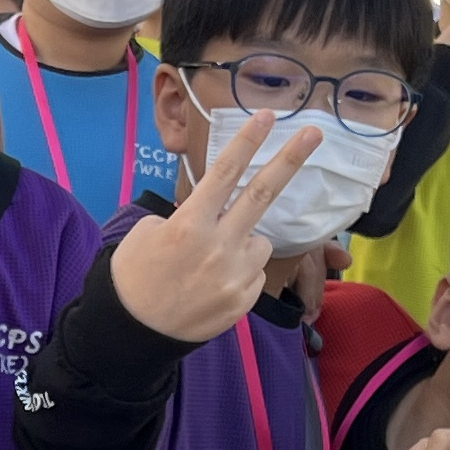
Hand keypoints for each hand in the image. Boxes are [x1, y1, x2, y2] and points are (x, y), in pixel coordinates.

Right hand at [105, 108, 334, 342]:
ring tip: (210, 266)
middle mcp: (218, 245)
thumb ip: (185, 219)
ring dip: (244, 242)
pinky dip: (239, 274)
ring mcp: (236, 274)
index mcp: (189, 224)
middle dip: (291, 158)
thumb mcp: (145, 235)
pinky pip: (254, 272)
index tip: (268, 116)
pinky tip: (212, 287)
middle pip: (262, 193)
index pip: (225, 173)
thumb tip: (215, 218)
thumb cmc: (134, 277)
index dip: (248, 141)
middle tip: (315, 132)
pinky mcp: (245, 299)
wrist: (134, 333)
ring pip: (259, 241)